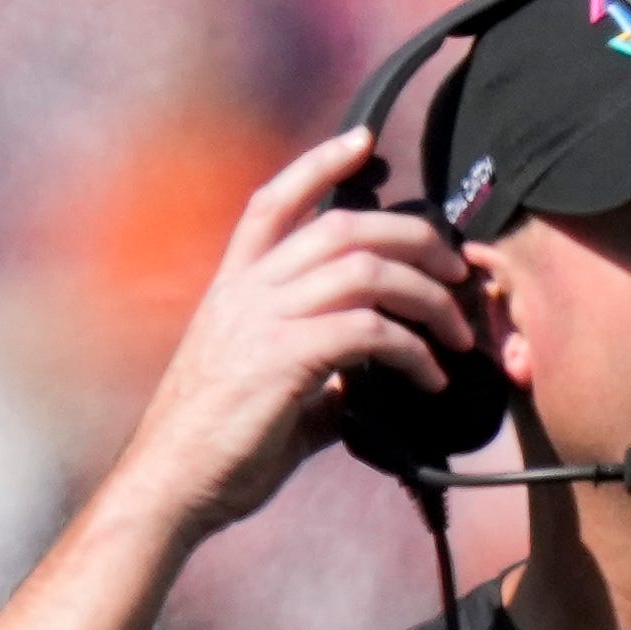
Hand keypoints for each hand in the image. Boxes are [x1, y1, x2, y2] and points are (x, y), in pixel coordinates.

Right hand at [100, 128, 481, 548]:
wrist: (171, 484)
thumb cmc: (217, 446)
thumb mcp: (269, 396)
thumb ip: (316, 379)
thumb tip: (356, 390)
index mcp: (235, 286)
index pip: (274, 202)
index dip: (319, 165)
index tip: (363, 144)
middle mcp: (247, 290)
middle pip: (343, 227)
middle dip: (413, 238)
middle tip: (457, 271)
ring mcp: (263, 319)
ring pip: (365, 270)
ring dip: (427, 297)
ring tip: (459, 333)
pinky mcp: (284, 357)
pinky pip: (369, 332)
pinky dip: (413, 351)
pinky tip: (430, 378)